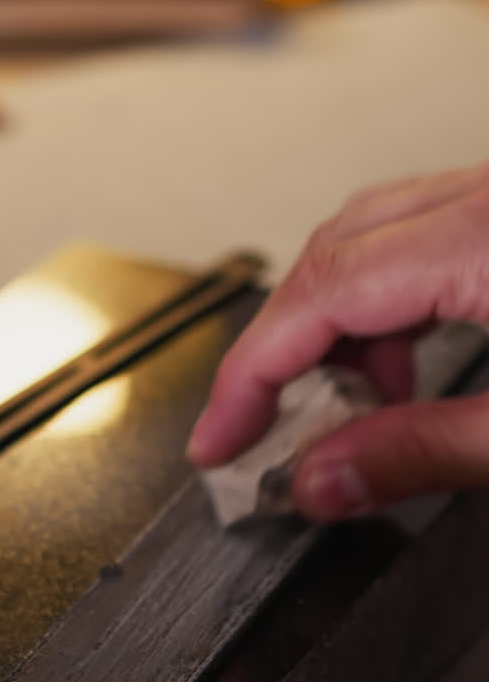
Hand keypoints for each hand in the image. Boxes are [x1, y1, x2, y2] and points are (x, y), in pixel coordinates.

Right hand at [189, 161, 488, 517]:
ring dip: (333, 327)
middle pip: (330, 256)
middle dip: (281, 351)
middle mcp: (484, 199)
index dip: (252, 370)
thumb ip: (424, 453)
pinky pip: (415, 239)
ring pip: (367, 241)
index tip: (219, 436)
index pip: (321, 292)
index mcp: (485, 240)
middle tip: (260, 432)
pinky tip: (396, 367)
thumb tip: (323, 481)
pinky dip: (383, 305)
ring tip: (342, 412)